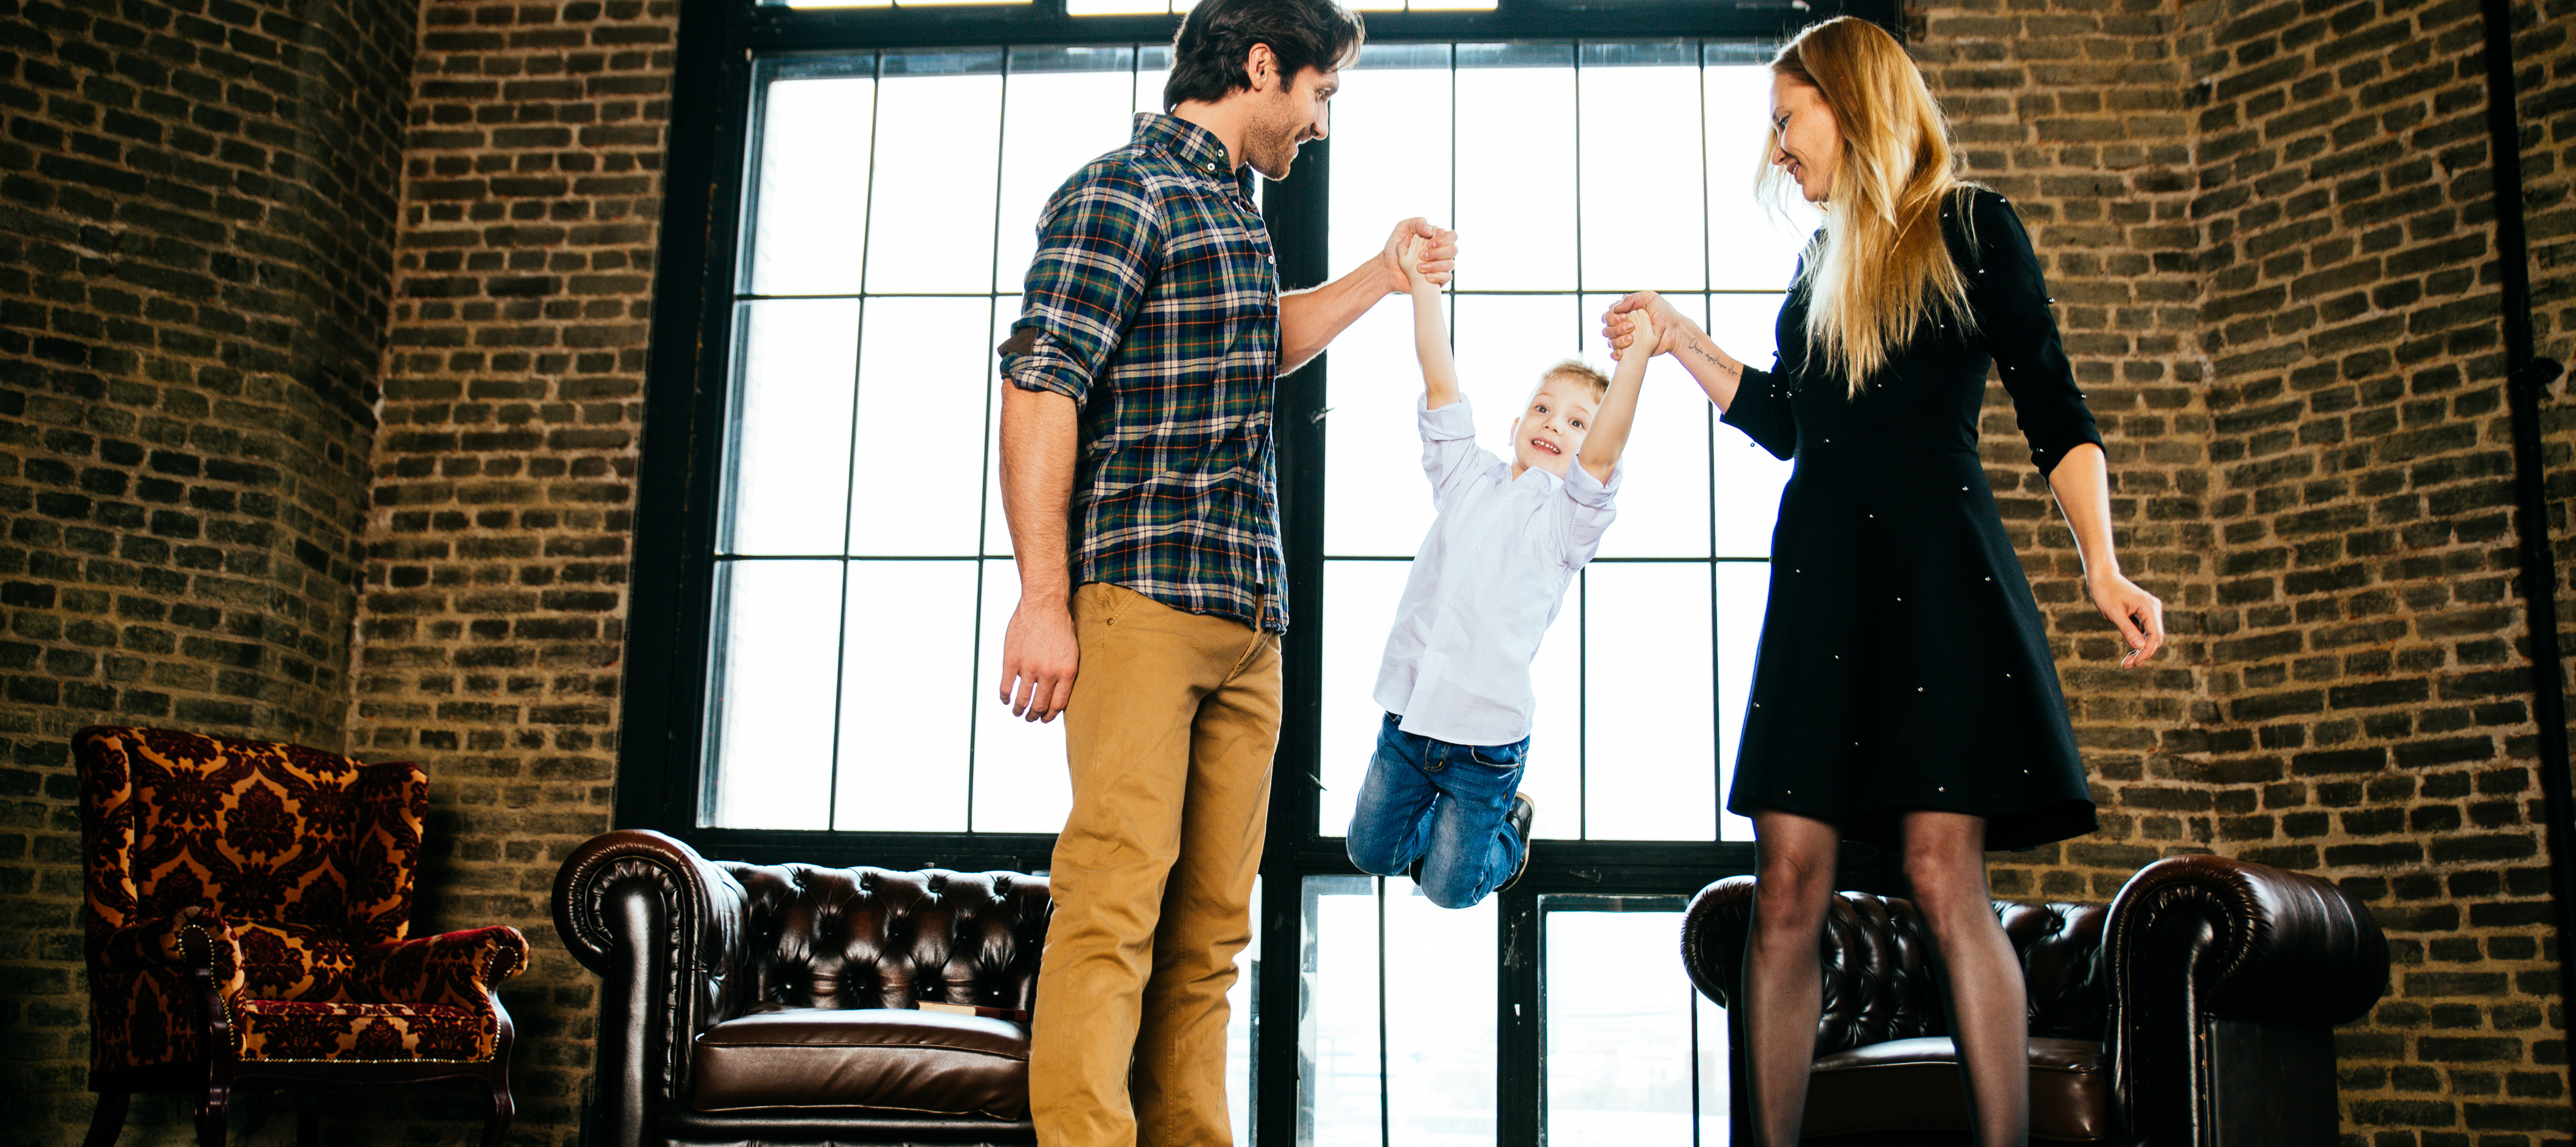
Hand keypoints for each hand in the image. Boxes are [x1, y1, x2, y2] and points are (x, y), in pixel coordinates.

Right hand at [997, 597, 1079, 721]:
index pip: (1057, 705)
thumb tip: (1057, 693)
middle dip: (1035, 716)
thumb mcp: (1072, 651)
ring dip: (1019, 710)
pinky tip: (1005, 699)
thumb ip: (1065, 673)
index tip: (1045, 718)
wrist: (1044, 604)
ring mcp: (1029, 667)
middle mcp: (1048, 673)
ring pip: (1022, 699)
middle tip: (1031, 718)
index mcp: (1066, 672)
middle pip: (1040, 706)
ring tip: (1018, 713)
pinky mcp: (1012, 660)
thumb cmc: (1060, 625)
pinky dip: (1005, 696)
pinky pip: (1006, 686)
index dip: (1050, 716)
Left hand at [1380, 218, 1457, 292]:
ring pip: (1451, 264)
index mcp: (1434, 238)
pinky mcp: (1437, 279)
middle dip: (1439, 252)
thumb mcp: (1402, 229)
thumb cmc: (1393, 248)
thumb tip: (1431, 231)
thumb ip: (1417, 223)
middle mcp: (1440, 251)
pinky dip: (1438, 276)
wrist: (1387, 270)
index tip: (1428, 243)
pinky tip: (1426, 277)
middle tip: (1422, 255)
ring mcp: (1439, 266)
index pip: (1451, 236)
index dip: (1444, 239)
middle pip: (1453, 249)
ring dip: (1436, 265)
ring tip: (1420, 268)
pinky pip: (1447, 278)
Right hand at [1601, 291, 1684, 360]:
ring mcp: (1624, 339)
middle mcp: (1623, 325)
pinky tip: (1622, 353)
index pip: (1609, 314)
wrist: (1675, 331)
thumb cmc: (1664, 313)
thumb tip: (1614, 308)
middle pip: (1607, 327)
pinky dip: (1615, 353)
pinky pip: (1614, 354)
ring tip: (1631, 339)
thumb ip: (1631, 299)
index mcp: (1626, 312)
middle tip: (1631, 327)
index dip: (1613, 316)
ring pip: (1610, 340)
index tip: (1625, 316)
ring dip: (1617, 340)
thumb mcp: (1649, 298)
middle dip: (1615, 328)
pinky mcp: (1629, 351)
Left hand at [2087, 572, 2164, 668]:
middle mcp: (2153, 607)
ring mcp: (2149, 610)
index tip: (2135, 663)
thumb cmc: (2105, 592)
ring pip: (2150, 636)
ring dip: (2140, 650)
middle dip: (2143, 653)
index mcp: (2148, 606)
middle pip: (2155, 637)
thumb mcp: (2114, 613)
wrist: (2101, 577)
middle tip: (2127, 665)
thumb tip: (2140, 646)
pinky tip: (2130, 653)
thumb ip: (2127, 630)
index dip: (2147, 651)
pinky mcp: (2143, 613)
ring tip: (2127, 663)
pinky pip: (2145, 631)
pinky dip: (2138, 642)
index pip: (2154, 634)